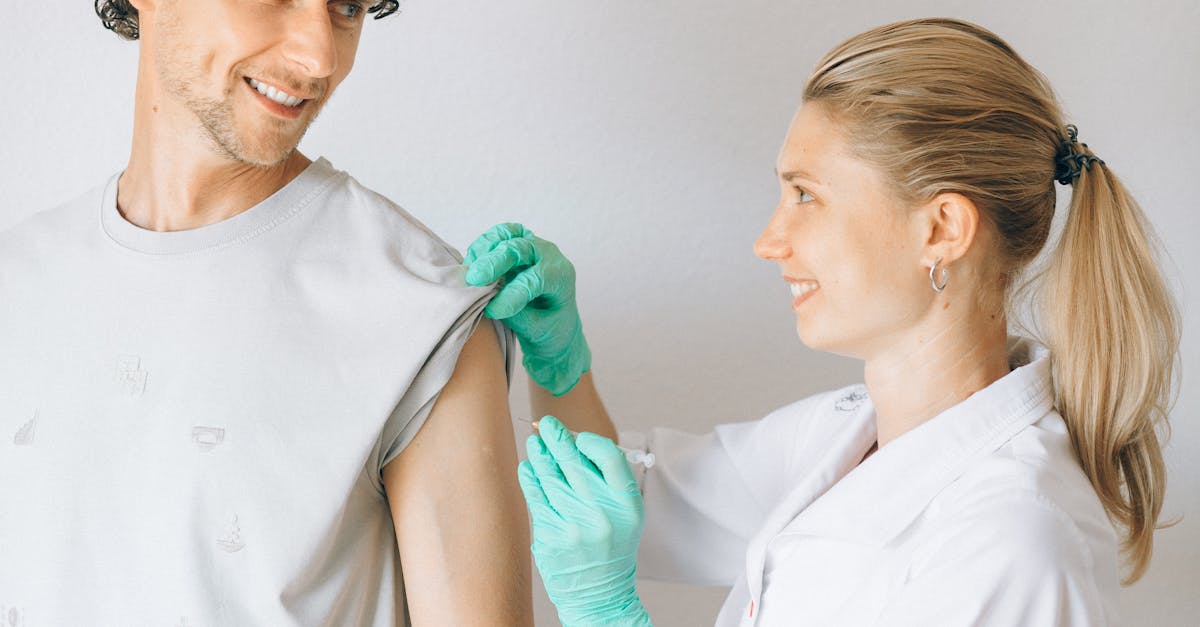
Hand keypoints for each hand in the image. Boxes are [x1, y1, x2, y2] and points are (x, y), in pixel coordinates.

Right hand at [464, 223, 590, 395]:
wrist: (554, 325)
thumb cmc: (551, 329)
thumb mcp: (538, 330)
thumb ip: (518, 316)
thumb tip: (489, 302)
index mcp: (561, 276)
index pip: (535, 278)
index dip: (512, 293)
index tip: (493, 310)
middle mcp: (548, 255)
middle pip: (520, 247)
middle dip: (495, 262)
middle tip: (474, 280)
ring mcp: (531, 246)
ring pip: (507, 234)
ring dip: (485, 249)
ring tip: (470, 270)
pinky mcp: (514, 245)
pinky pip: (497, 236)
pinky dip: (481, 247)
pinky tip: (471, 265)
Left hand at [518, 416, 652, 626]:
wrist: (600, 592)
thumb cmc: (612, 545)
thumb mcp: (625, 514)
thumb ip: (608, 480)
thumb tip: (575, 443)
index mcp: (627, 504)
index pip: (609, 458)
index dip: (590, 441)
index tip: (577, 435)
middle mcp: (603, 514)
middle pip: (575, 464)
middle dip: (557, 440)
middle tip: (546, 425)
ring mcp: (575, 526)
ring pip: (551, 479)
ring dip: (540, 457)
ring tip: (534, 444)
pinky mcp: (552, 537)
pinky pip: (537, 499)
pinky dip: (530, 480)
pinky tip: (527, 468)